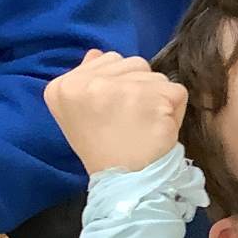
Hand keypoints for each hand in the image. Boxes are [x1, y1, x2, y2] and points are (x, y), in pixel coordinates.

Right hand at [44, 49, 187, 176]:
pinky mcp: (153, 98)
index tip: (112, 113)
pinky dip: (174, 110)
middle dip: (137, 88)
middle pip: (132, 63)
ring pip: (155, 75)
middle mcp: (88, 82)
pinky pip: (176, 91)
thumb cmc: (103, 150)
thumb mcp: (79, 114)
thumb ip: (87, 79)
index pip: (106, 59)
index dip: (117, 85)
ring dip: (156, 98)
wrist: (122, 184)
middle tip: (129, 120)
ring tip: (142, 125)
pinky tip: (158, 128)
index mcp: (62, 86)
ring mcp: (121, 88)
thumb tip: (96, 53)